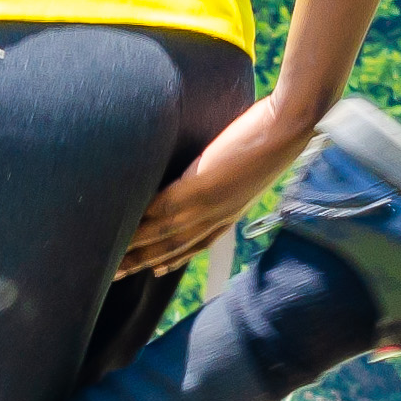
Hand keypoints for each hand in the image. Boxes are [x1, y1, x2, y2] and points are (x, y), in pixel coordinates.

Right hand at [121, 92, 321, 275]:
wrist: (292, 125)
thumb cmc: (273, 133)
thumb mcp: (248, 163)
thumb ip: (226, 171)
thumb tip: (208, 165)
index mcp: (231, 212)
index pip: (198, 243)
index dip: (173, 259)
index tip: (153, 271)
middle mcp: (219, 216)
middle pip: (175, 247)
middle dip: (143, 263)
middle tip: (114, 275)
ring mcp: (210, 203)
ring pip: (164, 233)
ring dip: (134, 247)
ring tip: (108, 256)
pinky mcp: (202, 185)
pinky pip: (163, 207)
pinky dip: (141, 218)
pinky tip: (121, 224)